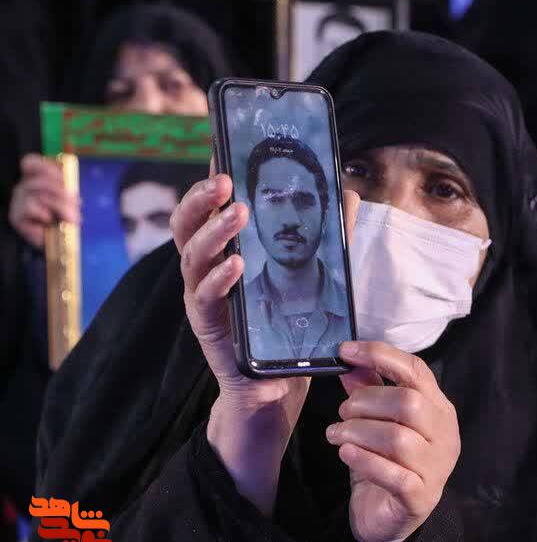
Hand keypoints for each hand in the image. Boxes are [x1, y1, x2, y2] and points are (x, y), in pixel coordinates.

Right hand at [8, 154, 78, 248]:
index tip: (63, 176)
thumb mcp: (68, 201)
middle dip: (63, 192)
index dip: (45, 165)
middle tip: (77, 203)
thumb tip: (70, 183)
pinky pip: (31, 207)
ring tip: (70, 217)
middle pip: (40, 179)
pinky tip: (49, 220)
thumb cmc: (62, 221)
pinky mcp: (16, 216)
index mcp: (35, 180)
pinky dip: (44, 213)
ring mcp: (18, 201)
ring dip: (59, 206)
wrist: (55, 245)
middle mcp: (24, 188)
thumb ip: (67, 188)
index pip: (30, 163)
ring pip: (38, 194)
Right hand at [173, 170, 358, 514]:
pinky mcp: (210, 328)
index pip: (207, 210)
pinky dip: (221, 279)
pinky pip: (208, 299)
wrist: (276, 387)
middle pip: (185, 227)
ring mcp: (202, 300)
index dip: (208, 183)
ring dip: (213, 233)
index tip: (221, 154)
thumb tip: (347, 191)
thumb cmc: (286, 323)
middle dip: (199, 200)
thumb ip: (326, 234)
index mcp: (221, 252)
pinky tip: (238, 264)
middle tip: (224, 179)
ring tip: (236, 212)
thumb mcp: (308, 272)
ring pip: (192, 259)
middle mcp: (204, 272)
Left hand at [330, 341, 460, 541]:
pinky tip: (346, 454)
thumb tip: (350, 362)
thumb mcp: (376, 423)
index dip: (380, 356)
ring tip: (336, 435)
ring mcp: (436, 467)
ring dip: (357, 432)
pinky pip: (393, 474)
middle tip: (342, 412)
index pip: (416, 370)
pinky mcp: (420, 497)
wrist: (389, 521)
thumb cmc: (386, 465)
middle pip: (408, 402)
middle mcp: (445, 435)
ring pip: (398, 438)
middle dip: (366, 402)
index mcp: (438, 409)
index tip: (345, 351)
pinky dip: (364, 460)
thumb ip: (369, 392)